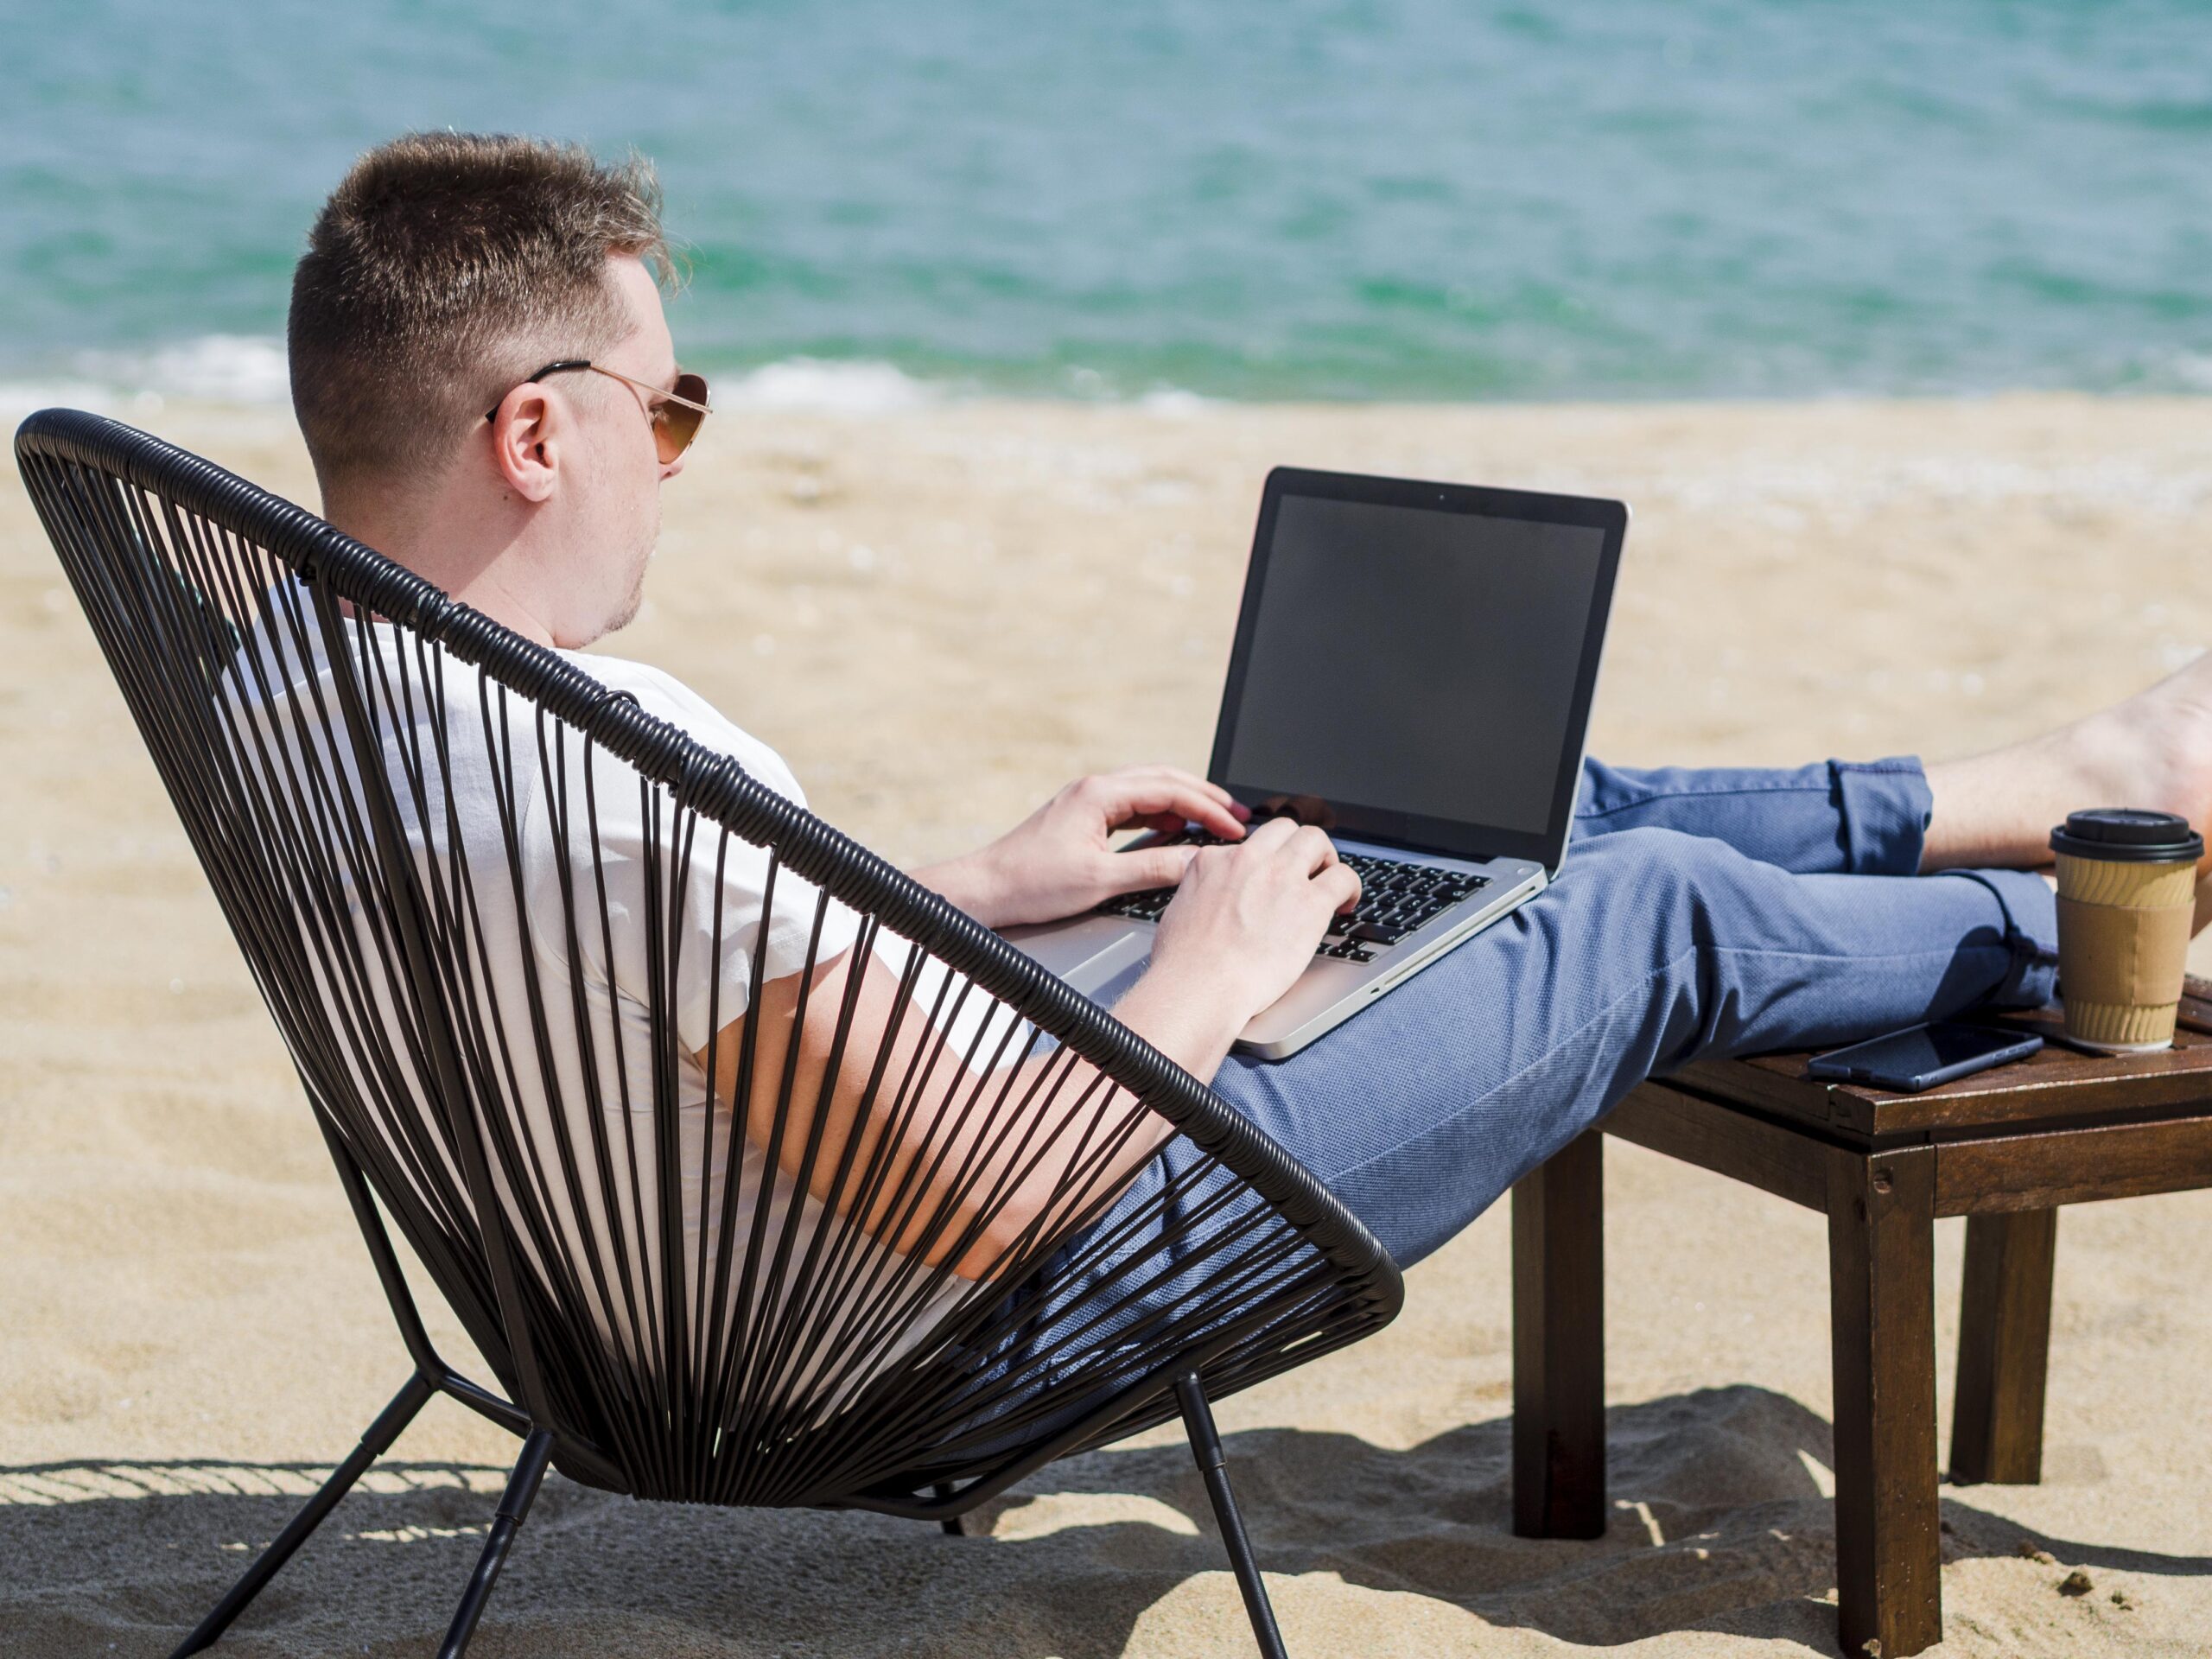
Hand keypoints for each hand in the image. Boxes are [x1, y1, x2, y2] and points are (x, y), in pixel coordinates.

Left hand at [917, 765, 1251, 928]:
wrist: (986, 890)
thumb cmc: (1030, 884)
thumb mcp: (1101, 880)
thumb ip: (1154, 869)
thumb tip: (1198, 863)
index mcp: (1099, 795)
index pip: (1170, 791)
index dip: (1209, 808)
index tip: (1235, 828)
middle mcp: (1094, 789)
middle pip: (1163, 779)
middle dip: (1204, 796)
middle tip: (1237, 815)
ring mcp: (1087, 801)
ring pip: (1148, 790)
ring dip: (1184, 802)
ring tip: (1213, 820)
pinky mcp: (1082, 818)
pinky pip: (1132, 806)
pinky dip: (1160, 814)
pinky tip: (1172, 830)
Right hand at [1146, 817, 1362, 1024]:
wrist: (1200, 985)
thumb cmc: (1183, 964)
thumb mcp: (1177, 912)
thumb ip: (1198, 895)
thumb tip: (1207, 902)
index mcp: (1212, 861)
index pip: (1245, 846)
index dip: (1263, 863)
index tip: (1268, 879)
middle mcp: (1247, 860)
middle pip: (1284, 829)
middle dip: (1297, 847)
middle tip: (1305, 870)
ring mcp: (1281, 877)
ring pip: (1316, 839)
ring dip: (1325, 858)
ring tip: (1328, 880)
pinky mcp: (1310, 902)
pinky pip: (1343, 876)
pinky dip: (1350, 886)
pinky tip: (1346, 902)